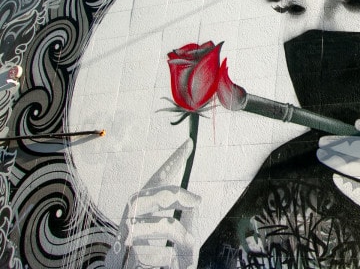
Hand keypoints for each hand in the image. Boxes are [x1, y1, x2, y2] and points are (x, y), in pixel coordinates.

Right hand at [105, 139, 200, 268]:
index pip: (158, 180)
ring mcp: (123, 235)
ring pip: (157, 224)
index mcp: (144, 209)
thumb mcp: (180, 243)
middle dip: (176, 196)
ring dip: (177, 233)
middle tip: (197, 202)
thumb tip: (196, 202)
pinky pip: (149, 253)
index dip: (173, 162)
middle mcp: (129, 217)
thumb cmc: (156, 263)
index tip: (188, 143)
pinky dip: (162, 259)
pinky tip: (162, 264)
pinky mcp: (121, 255)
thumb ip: (187, 224)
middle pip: (151, 195)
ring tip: (190, 243)